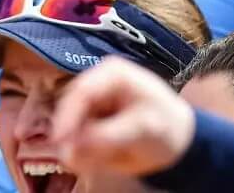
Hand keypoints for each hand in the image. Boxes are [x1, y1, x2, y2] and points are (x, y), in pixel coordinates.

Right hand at [52, 58, 195, 177]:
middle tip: (79, 161)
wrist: (175, 137)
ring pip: (69, 129)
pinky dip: (84, 153)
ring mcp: (89, 104)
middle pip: (68, 110)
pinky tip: (107, 157)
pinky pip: (74, 141)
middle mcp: (95, 83)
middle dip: (72, 137)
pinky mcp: (86, 123)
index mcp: (112, 72)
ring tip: (109, 158)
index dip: (66, 117)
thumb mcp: (142, 129)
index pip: (81, 91)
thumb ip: (106, 136)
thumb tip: (73, 147)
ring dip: (80, 148)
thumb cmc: (165, 125)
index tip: (59, 142)